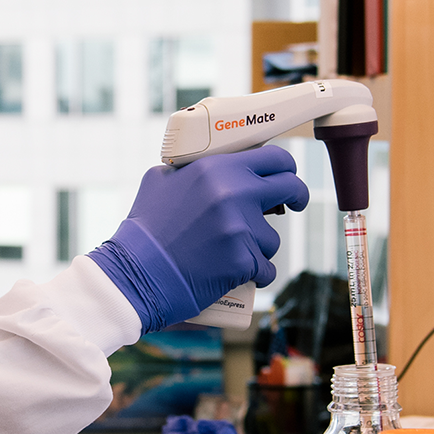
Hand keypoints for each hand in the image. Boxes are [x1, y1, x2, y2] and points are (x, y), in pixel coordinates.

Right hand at [88, 146, 308, 332]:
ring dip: (259, 247)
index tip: (287, 178)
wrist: (136, 274)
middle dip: (298, 197)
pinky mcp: (243, 260)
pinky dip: (255, 275)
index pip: (274, 158)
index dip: (286, 168)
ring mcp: (241, 227)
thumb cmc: (144, 230)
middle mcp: (234, 192)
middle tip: (294, 205)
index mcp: (217, 168)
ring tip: (228, 254)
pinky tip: (234, 275)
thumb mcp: (159, 181)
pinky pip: (266, 268)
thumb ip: (190, 169)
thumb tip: (210, 165)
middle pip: (291, 188)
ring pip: (273, 238)